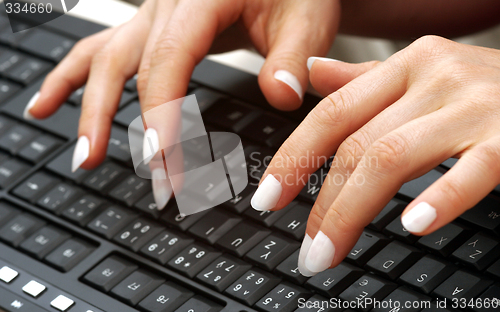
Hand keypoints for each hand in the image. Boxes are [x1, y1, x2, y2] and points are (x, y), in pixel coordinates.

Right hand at [24, 0, 339, 207]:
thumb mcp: (304, 17)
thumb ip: (292, 57)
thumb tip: (279, 96)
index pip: (167, 63)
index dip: (161, 115)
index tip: (164, 161)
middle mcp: (165, 5)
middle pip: (129, 67)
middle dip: (132, 130)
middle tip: (150, 180)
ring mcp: (151, 16)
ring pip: (103, 59)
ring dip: (88, 109)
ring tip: (84, 157)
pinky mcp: (150, 29)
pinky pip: (101, 50)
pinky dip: (70, 79)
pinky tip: (47, 104)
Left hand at [251, 35, 499, 275]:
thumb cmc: (486, 87)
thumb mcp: (420, 73)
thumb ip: (363, 80)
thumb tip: (312, 74)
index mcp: (405, 66)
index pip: (331, 113)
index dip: (292, 157)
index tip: (267, 198)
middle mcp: (434, 78)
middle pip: (356, 144)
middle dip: (322, 203)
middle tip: (308, 247)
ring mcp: (474, 106)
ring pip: (392, 158)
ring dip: (353, 212)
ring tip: (332, 251)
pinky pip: (471, 169)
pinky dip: (441, 198)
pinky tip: (413, 226)